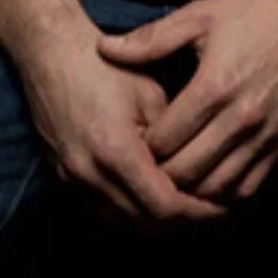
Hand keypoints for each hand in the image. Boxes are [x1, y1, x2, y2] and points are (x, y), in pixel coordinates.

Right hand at [12, 0, 231, 232]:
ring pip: (124, 222)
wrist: (53, 55)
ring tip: (190, 210)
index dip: (197, 211)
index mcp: (115, 151)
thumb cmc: (106, 66)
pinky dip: (133, 213)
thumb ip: (173, 137)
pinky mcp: (65, 178)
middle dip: (182, 222)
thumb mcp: (150, 94)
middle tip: (214, 212)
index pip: (163, 204)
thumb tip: (196, 168)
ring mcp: (74, 180)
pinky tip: (155, 202)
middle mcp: (91, 175)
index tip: (223, 207)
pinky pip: (105, 211)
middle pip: (145, 222)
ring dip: (158, 223)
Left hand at [94, 0, 277, 206]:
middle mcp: (241, 119)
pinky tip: (206, 182)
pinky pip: (247, 189)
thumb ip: (151, 39)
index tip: (131, 139)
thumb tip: (105, 49)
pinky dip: (223, 194)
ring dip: (190, 189)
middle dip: (160, 174)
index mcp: (214, 86)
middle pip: (187, 172)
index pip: (165, 140)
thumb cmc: (254, 13)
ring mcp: (265, 137)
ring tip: (171, 178)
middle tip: (144, 166)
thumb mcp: (199, 16)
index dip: (141, 146)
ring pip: (216, 188)